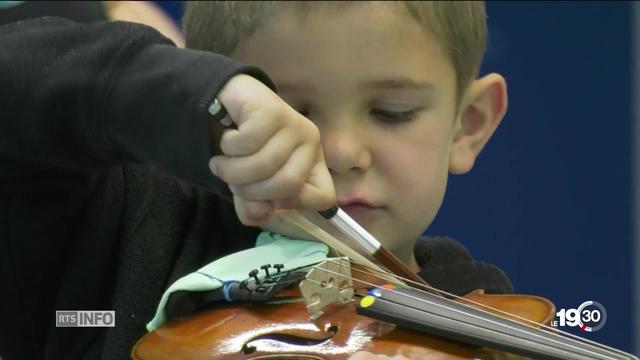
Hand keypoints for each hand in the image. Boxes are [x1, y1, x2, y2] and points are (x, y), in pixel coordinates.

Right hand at [209, 74, 334, 224]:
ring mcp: (294, 124)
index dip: (293, 204)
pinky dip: (228, 147)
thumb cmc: (241, 149)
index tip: (268, 199)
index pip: (324, 197)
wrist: (222, 103)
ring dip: (231, 171)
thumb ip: (253, 208)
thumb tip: (260, 213)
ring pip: (263, 164)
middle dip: (250, 191)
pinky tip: (226, 139)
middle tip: (232, 181)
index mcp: (312, 164)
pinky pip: (248, 143)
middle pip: (288, 185)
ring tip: (221, 163)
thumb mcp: (248, 186)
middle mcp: (310, 143)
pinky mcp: (272, 110)